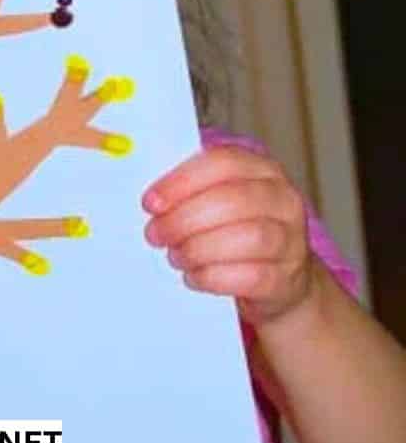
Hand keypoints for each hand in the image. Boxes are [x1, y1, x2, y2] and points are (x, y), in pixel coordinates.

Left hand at [142, 145, 317, 326]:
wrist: (281, 279)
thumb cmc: (240, 232)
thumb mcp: (222, 201)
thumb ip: (195, 191)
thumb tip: (153, 198)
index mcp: (262, 170)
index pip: (223, 163)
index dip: (182, 181)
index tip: (151, 201)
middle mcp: (283, 200)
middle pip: (233, 201)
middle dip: (185, 218)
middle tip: (155, 233)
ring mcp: (291, 241)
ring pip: (247, 238)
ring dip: (200, 248)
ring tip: (175, 256)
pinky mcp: (286, 279)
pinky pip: (251, 276)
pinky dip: (214, 276)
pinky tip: (194, 276)